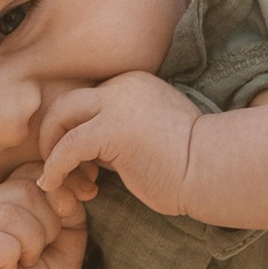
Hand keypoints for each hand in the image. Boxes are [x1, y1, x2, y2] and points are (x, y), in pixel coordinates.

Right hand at [0, 170, 87, 268]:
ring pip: (7, 214)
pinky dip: (9, 254)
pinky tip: (12, 267)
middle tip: (44, 248)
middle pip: (24, 191)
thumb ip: (70, 202)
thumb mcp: (71, 230)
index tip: (69, 218)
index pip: (33, 172)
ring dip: (32, 243)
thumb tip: (60, 188)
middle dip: (48, 223)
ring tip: (29, 259)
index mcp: (10, 194)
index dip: (59, 192)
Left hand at [37, 71, 202, 215]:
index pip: (87, 100)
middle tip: (58, 169)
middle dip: (53, 135)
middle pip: (66, 102)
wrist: (216, 171)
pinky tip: (53, 184)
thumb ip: (117, 136)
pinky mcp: (111, 129)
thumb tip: (86, 153)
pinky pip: (67, 145)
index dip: (74, 131)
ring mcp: (117, 104)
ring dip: (52, 151)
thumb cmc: (189, 167)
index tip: (83, 166)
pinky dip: (54, 166)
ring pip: (60, 117)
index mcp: (134, 84)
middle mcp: (123, 86)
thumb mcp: (147, 139)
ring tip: (59, 181)